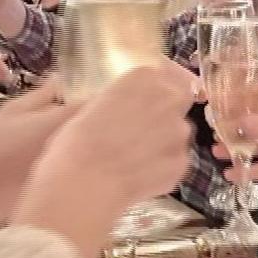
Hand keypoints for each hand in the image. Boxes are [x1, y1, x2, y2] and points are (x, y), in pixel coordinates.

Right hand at [12, 65, 196, 257]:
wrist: (85, 184)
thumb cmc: (75, 141)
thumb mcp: (90, 107)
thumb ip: (118, 99)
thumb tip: (123, 107)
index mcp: (143, 77)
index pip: (161, 73)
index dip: (153, 89)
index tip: (142, 100)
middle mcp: (167, 99)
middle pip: (177, 99)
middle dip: (165, 111)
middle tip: (141, 129)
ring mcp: (179, 132)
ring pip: (178, 132)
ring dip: (164, 140)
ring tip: (136, 157)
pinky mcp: (182, 163)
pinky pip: (175, 161)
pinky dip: (162, 167)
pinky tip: (139, 175)